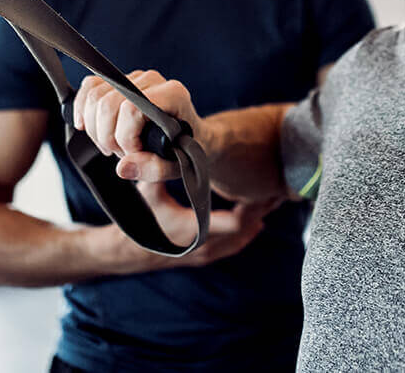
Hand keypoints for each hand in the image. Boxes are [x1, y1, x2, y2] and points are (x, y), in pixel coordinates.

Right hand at [75, 69, 203, 182]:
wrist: (190, 136)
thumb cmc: (185, 149)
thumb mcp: (177, 166)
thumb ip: (154, 168)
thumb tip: (123, 167)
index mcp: (173, 95)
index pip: (131, 109)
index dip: (125, 137)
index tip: (134, 154)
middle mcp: (154, 80)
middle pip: (108, 103)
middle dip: (107, 137)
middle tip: (121, 154)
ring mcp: (135, 78)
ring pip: (95, 96)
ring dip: (95, 129)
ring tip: (113, 145)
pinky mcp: (120, 80)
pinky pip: (90, 87)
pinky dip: (82, 109)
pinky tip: (88, 127)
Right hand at [98, 183, 280, 270]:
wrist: (128, 252)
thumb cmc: (139, 221)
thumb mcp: (148, 195)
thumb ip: (155, 174)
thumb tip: (156, 151)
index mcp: (195, 231)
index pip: (237, 222)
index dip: (254, 205)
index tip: (264, 186)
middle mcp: (205, 245)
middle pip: (247, 230)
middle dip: (260, 209)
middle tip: (276, 188)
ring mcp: (207, 252)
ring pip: (243, 238)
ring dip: (255, 219)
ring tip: (270, 198)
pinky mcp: (206, 253)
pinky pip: (235, 243)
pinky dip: (247, 229)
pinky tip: (256, 215)